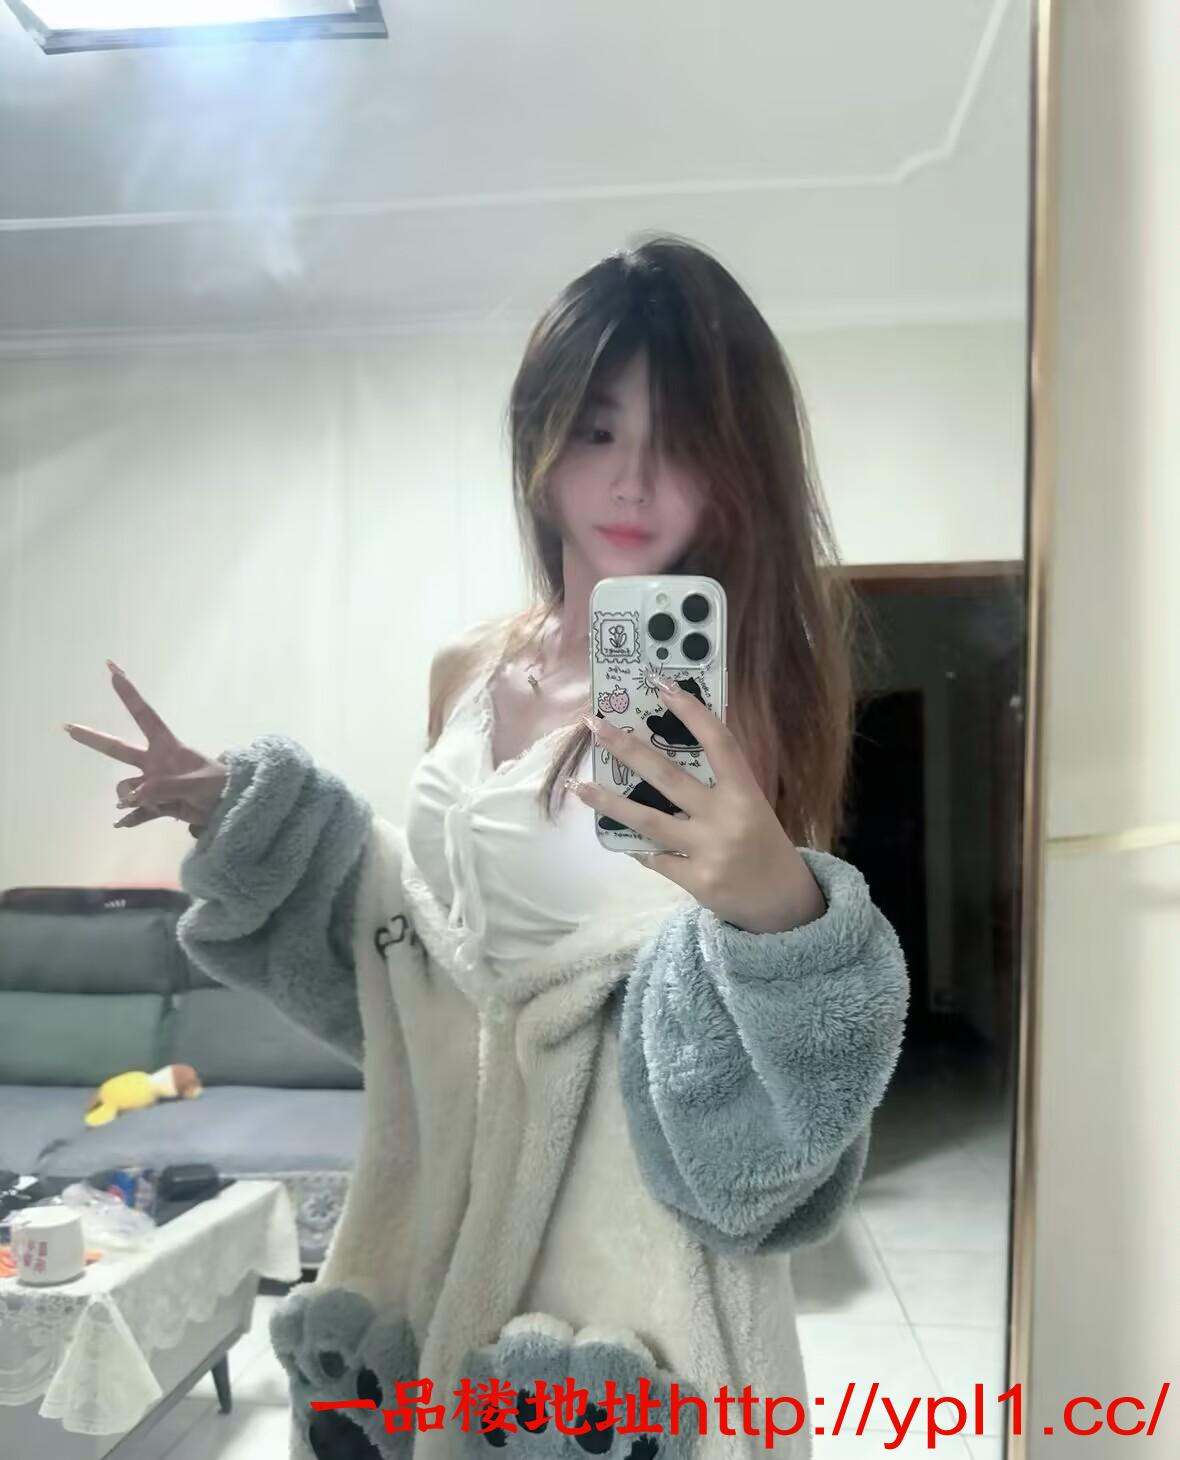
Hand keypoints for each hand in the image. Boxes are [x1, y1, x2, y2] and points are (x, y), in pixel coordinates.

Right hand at [64, 661, 227, 831]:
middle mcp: (155, 763)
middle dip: (93, 738)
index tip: (113, 670)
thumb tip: (132, 796)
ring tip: (162, 804)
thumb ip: (166, 786)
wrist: (230, 807)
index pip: (145, 716)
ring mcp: (154, 785)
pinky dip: (131, 819)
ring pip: (127, 790)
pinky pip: (137, 813)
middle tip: (67, 727)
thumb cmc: (219, 786)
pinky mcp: (158, 805)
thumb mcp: (198, 783)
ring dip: (134, 800)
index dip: (129, 694)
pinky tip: (122, 825)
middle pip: (118, 749)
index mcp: (168, 747)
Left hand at [572, 681, 825, 933]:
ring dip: (610, 802)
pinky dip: (637, 846)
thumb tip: (663, 760)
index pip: (719, 743)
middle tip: (595, 726)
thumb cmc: (764, 846)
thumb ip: (719, 786)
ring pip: (648, 821)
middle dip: (628, 749)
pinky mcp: (696, 881)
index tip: (661, 686)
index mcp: (746, 793)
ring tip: (580, 786)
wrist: (786, 906)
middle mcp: (726, 818)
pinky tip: (620, 837)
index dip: (691, 712)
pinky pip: (654, 858)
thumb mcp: (752, 808)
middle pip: (668, 777)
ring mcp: (709, 851)